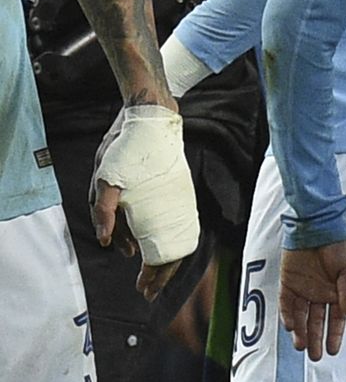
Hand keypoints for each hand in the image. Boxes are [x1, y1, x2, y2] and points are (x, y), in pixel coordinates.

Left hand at [91, 105, 198, 300]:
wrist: (153, 120)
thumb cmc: (127, 148)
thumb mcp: (104, 179)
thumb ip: (104, 211)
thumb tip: (106, 241)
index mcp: (153, 208)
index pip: (158, 254)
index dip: (152, 276)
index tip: (144, 290)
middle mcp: (170, 207)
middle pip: (171, 252)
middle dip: (159, 275)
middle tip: (147, 292)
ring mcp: (176, 199)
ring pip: (173, 239)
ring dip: (160, 258)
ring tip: (146, 273)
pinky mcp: (174, 192)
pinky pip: (171, 225)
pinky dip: (162, 240)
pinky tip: (144, 243)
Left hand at [280, 242, 345, 361]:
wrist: (318, 226)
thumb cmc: (338, 245)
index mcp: (336, 291)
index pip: (336, 318)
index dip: (335, 334)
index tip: (333, 350)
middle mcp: (319, 293)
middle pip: (316, 321)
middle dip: (316, 339)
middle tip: (315, 355)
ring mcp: (303, 289)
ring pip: (301, 316)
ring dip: (301, 332)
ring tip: (301, 346)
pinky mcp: (288, 283)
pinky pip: (287, 304)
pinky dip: (289, 315)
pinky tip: (291, 326)